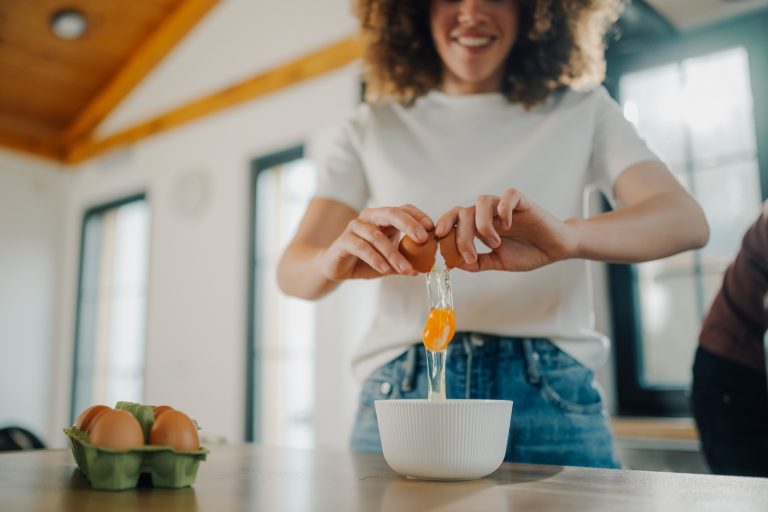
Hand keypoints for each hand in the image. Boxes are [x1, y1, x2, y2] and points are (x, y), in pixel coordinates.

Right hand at [318, 204, 433, 279]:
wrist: (336, 268)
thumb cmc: (365, 261)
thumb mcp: (389, 260)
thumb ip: (405, 260)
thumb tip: (426, 267)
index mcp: (382, 217)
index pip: (403, 209)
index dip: (418, 216)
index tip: (432, 228)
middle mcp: (368, 217)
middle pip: (390, 213)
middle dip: (409, 225)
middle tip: (423, 239)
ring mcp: (355, 227)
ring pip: (376, 236)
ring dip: (393, 254)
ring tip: (406, 269)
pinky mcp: (343, 241)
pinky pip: (361, 247)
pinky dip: (376, 259)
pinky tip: (386, 270)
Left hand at [435, 188, 578, 271]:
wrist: (554, 249)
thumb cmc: (527, 253)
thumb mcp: (497, 262)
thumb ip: (477, 262)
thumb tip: (454, 263)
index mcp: (479, 226)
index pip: (455, 218)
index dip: (444, 225)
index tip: (438, 241)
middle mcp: (489, 213)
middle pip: (464, 212)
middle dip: (461, 235)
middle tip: (470, 255)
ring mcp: (504, 206)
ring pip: (481, 201)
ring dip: (483, 225)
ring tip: (495, 243)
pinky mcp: (522, 202)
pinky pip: (507, 196)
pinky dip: (503, 210)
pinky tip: (507, 226)